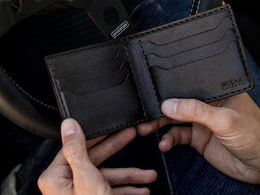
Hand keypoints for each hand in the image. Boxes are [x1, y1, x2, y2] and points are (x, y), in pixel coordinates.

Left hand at [38, 119, 156, 194]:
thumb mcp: (86, 178)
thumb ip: (77, 149)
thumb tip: (68, 125)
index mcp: (57, 176)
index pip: (78, 145)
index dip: (99, 134)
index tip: (112, 125)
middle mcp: (67, 184)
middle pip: (96, 157)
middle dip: (118, 149)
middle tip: (132, 134)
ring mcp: (81, 194)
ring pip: (107, 175)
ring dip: (130, 175)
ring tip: (148, 175)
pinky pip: (109, 190)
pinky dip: (126, 190)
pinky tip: (141, 190)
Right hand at [138, 93, 259, 194]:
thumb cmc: (254, 135)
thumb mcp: (225, 119)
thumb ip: (196, 111)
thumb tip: (169, 104)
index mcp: (216, 91)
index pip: (189, 85)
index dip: (171, 88)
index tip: (153, 93)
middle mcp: (206, 104)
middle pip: (178, 102)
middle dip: (160, 108)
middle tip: (145, 115)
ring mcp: (201, 121)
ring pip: (175, 119)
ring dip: (160, 124)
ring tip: (146, 129)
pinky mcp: (198, 137)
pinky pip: (178, 136)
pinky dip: (169, 140)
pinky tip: (164, 144)